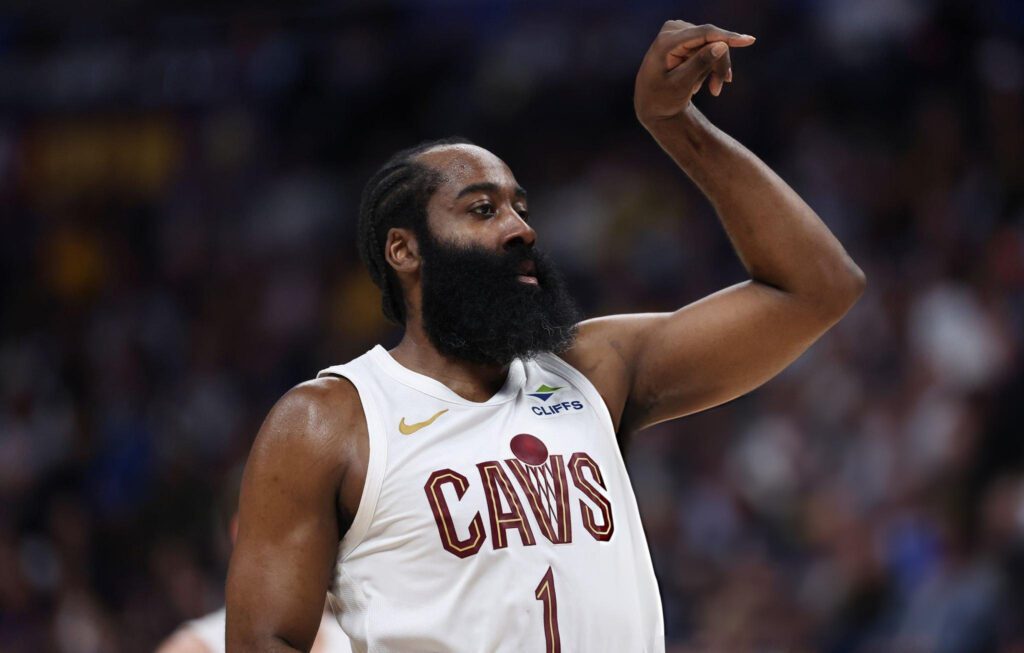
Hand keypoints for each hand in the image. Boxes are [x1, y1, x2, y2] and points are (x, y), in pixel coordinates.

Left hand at [634, 21, 754, 125]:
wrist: (650, 103)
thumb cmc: (662, 98)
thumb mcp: (681, 86)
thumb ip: (699, 64)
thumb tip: (722, 45)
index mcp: (666, 42)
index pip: (703, 33)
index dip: (727, 37)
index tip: (749, 40)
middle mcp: (672, 30)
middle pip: (711, 41)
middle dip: (718, 65)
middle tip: (718, 89)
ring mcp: (679, 32)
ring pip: (712, 45)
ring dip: (713, 69)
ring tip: (706, 89)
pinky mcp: (685, 37)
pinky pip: (708, 47)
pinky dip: (708, 66)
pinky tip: (699, 83)